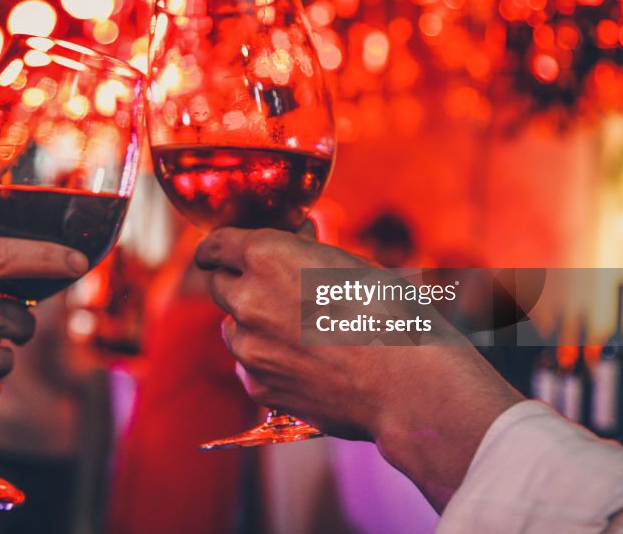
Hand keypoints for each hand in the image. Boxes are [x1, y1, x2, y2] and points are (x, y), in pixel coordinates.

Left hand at [195, 227, 521, 509]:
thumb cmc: (389, 313)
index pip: (215, 246)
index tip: (219, 254)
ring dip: (252, 326)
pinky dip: (268, 363)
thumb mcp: (348, 262)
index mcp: (265, 256)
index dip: (217, 249)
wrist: (407, 383)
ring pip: (232, 329)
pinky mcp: (258, 386)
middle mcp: (247, 299)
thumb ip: (304, 251)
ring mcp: (249, 347)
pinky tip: (306, 363)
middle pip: (218, 286)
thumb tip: (294, 237)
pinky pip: (250, 367)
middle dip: (238, 284)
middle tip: (270, 292)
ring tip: (299, 333)